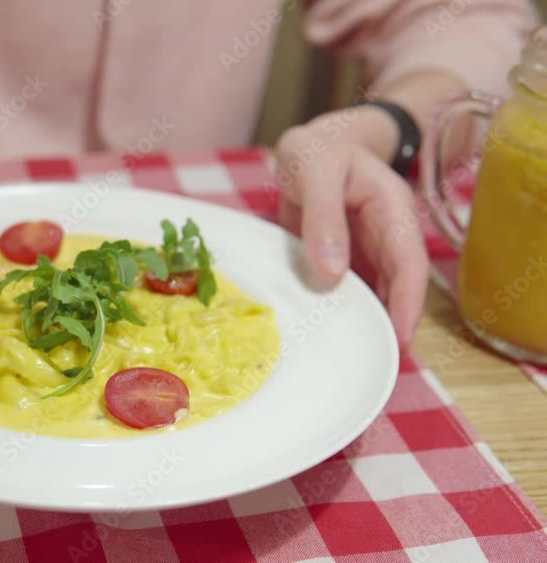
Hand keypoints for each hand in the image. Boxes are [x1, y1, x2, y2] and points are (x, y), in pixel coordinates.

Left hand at [274, 110, 427, 347]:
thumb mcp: (315, 172)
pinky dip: (338, 311)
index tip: (401, 339)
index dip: (407, 303)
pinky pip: (345, 290)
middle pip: (395, 286)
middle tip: (377, 366)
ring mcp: (365, 250)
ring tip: (353, 360)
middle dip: (391, 325)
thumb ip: (323, 217)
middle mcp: (385, 234)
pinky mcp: (341, 259)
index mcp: (391, 210)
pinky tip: (326, 336)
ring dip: (365, 322)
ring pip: (372, 292)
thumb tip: (332, 272)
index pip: (409, 263)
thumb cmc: (316, 152)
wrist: (308, 146)